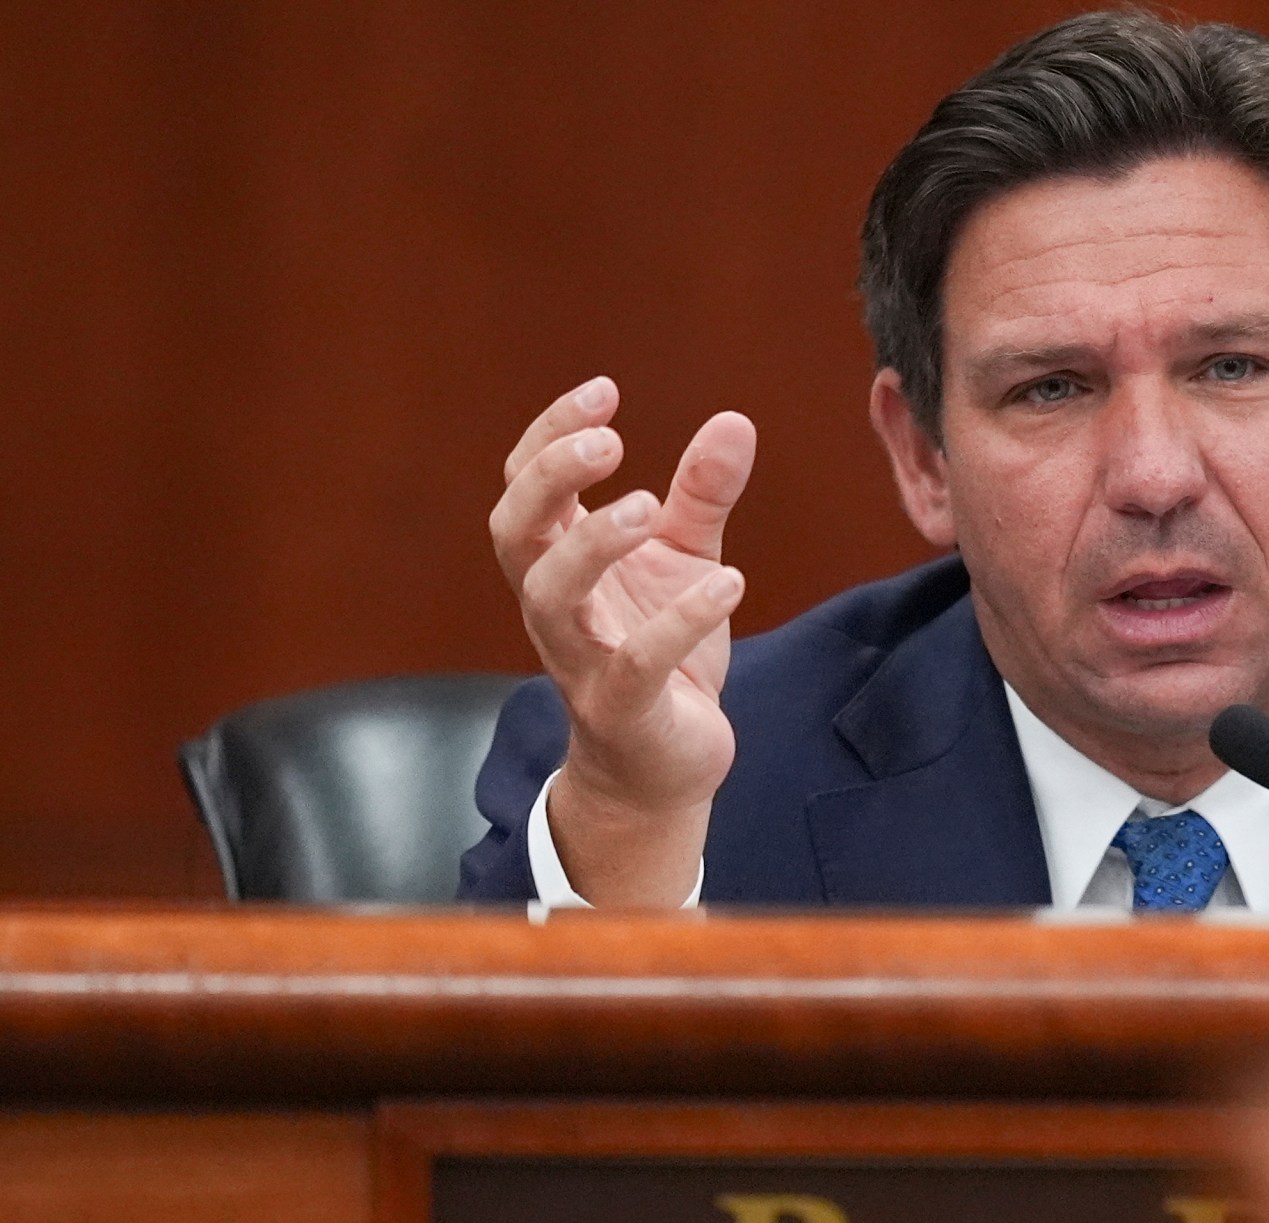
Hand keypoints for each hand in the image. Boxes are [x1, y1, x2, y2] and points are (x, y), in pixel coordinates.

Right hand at [490, 377, 753, 902]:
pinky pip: (636, 663)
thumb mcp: (686, 560)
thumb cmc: (663, 653)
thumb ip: (700, 495)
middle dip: (549, 480)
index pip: (525, 486)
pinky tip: (729, 580)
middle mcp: (554, 608)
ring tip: (649, 506)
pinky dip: (679, 620)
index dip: (550, 435)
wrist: (665, 765)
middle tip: (607, 442)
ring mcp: (580, 661)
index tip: (604, 392)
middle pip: (514, 532)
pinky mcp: (624, 709)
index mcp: (559, 562)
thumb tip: (734, 421)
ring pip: (550, 596)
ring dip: (592, 544)